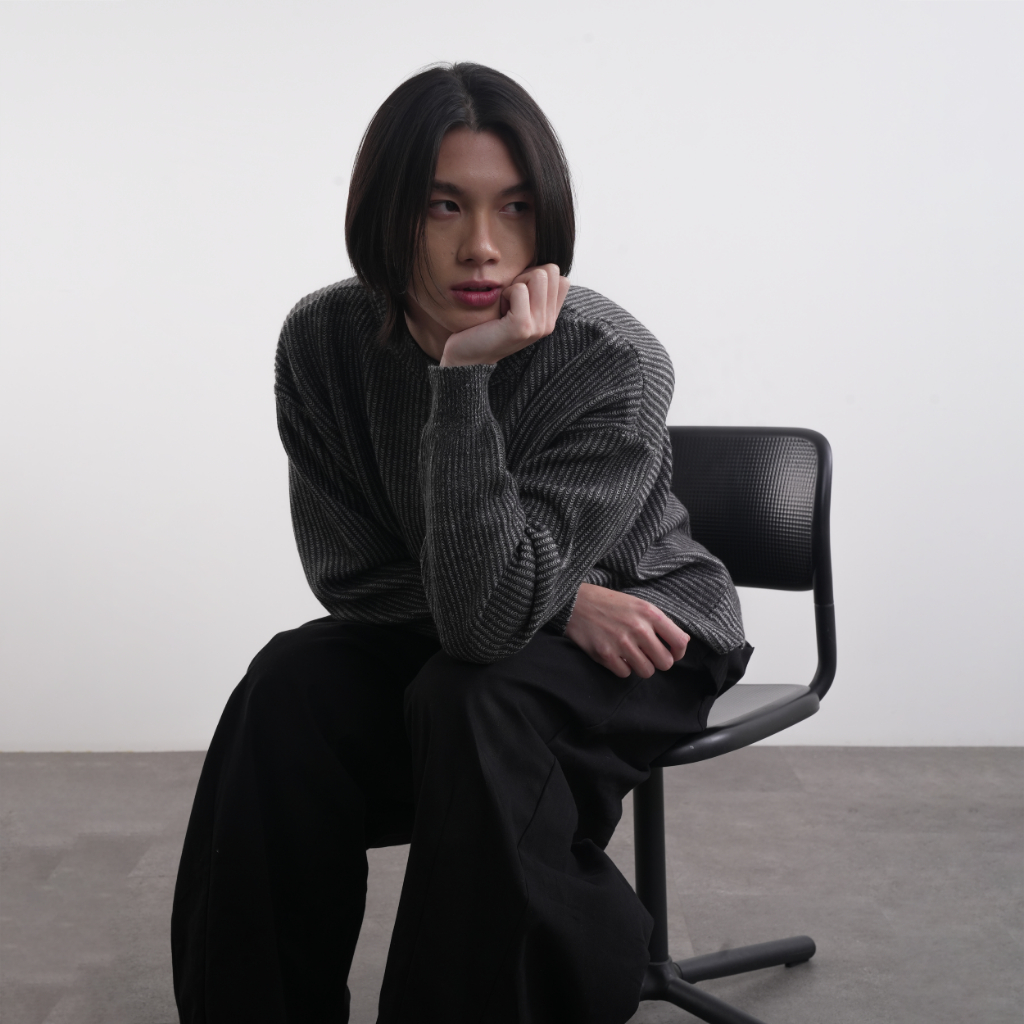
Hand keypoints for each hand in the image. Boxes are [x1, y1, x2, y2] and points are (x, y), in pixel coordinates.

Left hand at [439, 264, 569, 366]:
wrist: (467, 355)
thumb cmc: (486, 326)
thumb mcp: (515, 306)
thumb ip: (532, 290)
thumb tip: (541, 267)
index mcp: (549, 318)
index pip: (561, 278)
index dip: (536, 276)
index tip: (518, 296)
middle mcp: (549, 324)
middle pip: (551, 271)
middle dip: (526, 276)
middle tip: (509, 300)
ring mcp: (538, 326)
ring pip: (539, 275)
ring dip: (516, 284)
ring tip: (504, 305)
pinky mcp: (522, 326)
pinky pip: (519, 289)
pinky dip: (505, 293)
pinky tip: (498, 311)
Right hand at [565, 583, 689, 678]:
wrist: (575, 602)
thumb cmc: (609, 603)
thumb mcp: (638, 604)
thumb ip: (660, 622)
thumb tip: (682, 641)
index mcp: (650, 613)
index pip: (679, 642)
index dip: (678, 652)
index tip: (670, 652)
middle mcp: (638, 628)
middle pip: (665, 663)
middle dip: (658, 662)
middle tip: (647, 655)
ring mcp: (622, 643)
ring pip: (646, 672)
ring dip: (640, 666)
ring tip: (631, 655)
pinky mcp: (605, 654)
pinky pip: (625, 674)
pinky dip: (622, 668)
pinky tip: (616, 656)